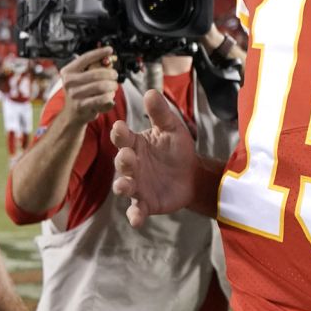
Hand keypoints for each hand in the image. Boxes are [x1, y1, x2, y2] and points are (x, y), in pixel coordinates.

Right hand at [59, 47, 117, 126]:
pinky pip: (102, 98)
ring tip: (113, 87)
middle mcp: (69, 82)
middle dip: (111, 74)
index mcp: (68, 71)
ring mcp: (75, 94)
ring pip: (102, 86)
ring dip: (112, 86)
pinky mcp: (82, 105)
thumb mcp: (83, 77)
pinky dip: (110, 97)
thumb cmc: (81, 92)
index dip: (99, 53)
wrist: (73, 113)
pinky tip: (109, 96)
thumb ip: (94, 67)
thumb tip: (109, 58)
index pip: (85, 58)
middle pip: (97, 73)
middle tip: (115, 75)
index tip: (110, 50)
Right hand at [110, 89, 196, 227]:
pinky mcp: (145, 202)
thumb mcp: (172, 129)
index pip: (122, 138)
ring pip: (124, 186)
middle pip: (121, 162)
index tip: (120, 127)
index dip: (120, 133)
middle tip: (127, 155)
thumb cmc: (176, 149)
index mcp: (135, 144)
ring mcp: (137, 185)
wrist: (191, 175)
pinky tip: (136, 220)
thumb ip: (161, 113)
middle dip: (123, 160)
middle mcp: (131, 165)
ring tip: (125, 186)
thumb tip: (151, 91)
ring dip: (123, 186)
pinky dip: (135, 215)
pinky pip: (136, 210)